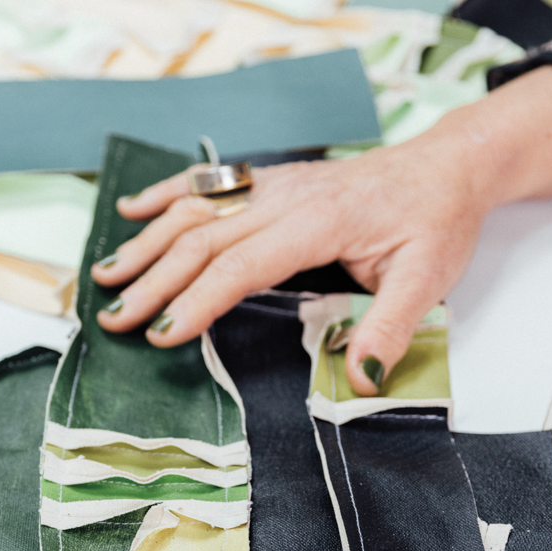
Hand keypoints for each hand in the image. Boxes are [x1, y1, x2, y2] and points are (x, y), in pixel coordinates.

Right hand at [92, 147, 488, 395]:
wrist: (446, 166)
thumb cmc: (436, 222)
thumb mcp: (428, 280)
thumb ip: (390, 330)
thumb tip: (360, 382)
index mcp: (317, 222)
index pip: (239, 265)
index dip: (195, 301)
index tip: (160, 334)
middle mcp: (286, 197)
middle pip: (202, 239)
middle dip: (152, 281)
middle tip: (113, 318)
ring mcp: (274, 184)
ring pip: (195, 209)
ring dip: (146, 242)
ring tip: (105, 275)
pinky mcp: (272, 180)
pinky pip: (209, 183)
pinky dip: (165, 195)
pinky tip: (131, 210)